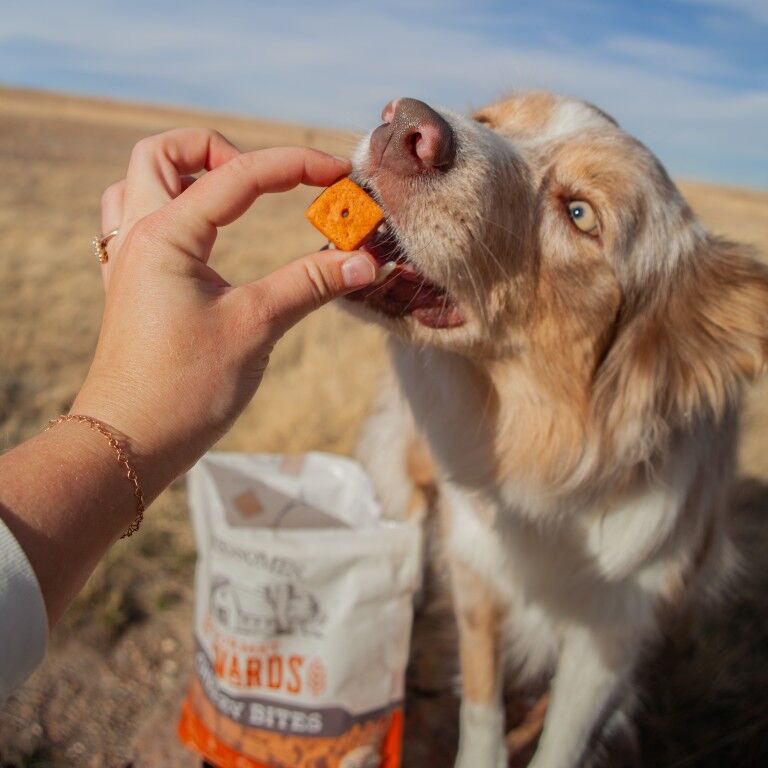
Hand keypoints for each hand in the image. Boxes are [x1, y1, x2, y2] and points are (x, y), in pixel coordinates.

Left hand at [72, 128, 376, 498]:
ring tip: (233, 201)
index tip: (338, 174)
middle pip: (162, 153)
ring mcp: (128, 262)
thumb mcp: (255, 327)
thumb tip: (365, 260)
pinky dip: (170, 211)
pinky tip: (204, 238)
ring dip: (186, 175)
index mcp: (165, 236)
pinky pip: (136, 222)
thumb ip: (310, 284)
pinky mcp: (130, 287)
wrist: (130, 443)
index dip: (294, 165)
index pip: (236, 176)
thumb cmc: (185, 389)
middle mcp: (138, 236)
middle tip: (265, 183)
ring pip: (140, 182)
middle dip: (218, 151)